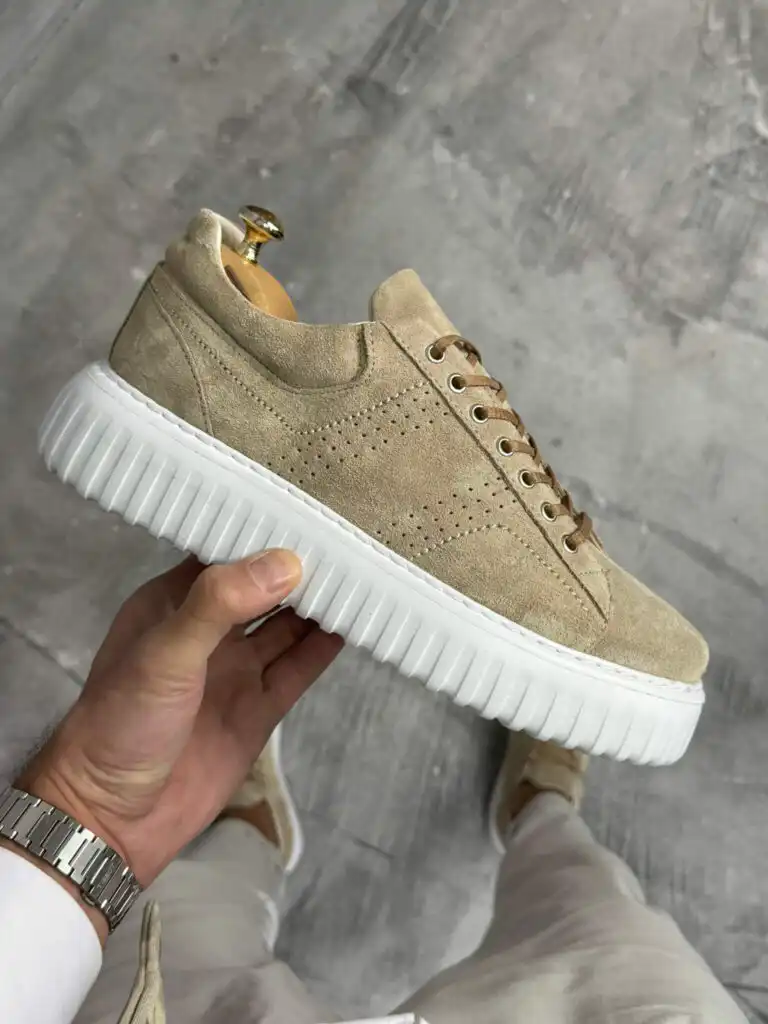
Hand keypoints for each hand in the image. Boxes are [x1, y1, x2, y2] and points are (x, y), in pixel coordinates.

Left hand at [16, 551, 341, 902]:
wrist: (114, 818)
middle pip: (263, 588)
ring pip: (287, 626)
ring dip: (319, 604)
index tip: (307, 509)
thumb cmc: (121, 723)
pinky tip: (353, 623)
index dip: (262, 533)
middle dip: (299, 566)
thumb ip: (221, 603)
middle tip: (348, 538)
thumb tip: (286, 562)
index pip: (225, 554)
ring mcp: (235, 671)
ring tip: (361, 573)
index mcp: (174, 604)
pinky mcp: (258, 709)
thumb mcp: (165, 651)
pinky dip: (325, 647)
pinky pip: (298, 668)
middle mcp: (208, 632)